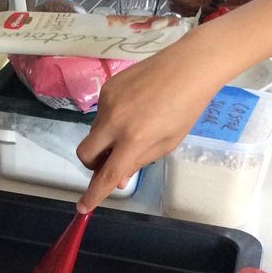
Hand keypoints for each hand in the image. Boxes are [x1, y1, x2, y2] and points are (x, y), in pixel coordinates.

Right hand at [74, 44, 225, 212]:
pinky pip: (101, 113)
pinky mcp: (106, 88)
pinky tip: (134, 105)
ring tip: (135, 123)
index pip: (108, 174)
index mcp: (135, 139)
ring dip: (106, 138)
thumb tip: (117, 178)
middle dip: (91, 164)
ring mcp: (107, 103)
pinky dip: (112, 118)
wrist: (189, 65)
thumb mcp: (168, 142)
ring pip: (94, 132)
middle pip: (85, 153)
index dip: (94, 194)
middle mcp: (115, 122)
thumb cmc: (186, 107)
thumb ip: (140, 161)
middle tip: (108, 161)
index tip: (82, 207)